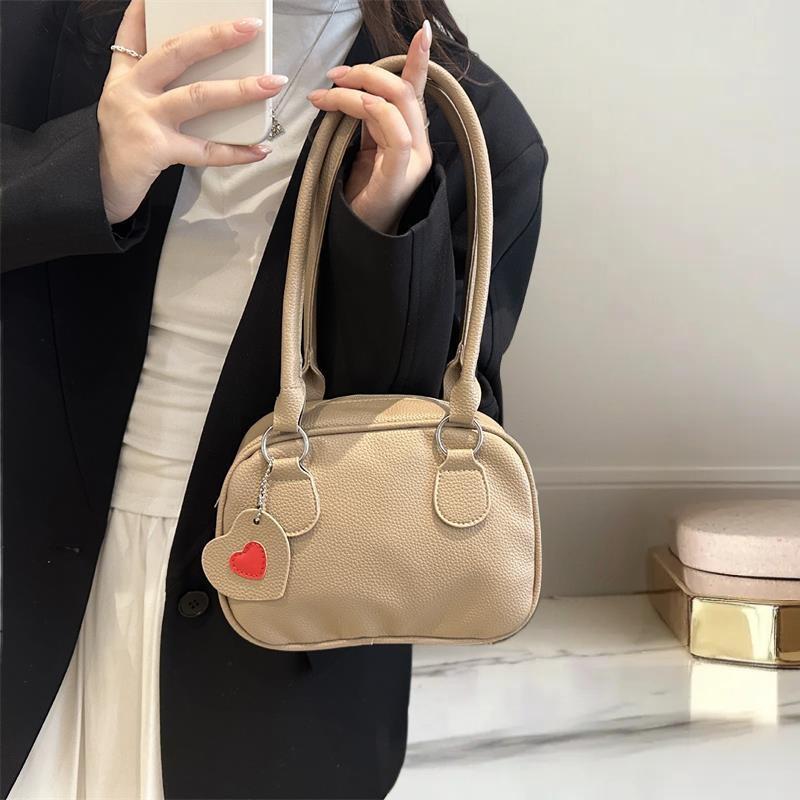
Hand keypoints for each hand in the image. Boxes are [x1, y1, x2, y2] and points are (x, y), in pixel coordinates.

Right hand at [98, 0, 286, 224]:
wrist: (99, 189)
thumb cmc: (122, 147)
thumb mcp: (125, 106)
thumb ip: (151, 85)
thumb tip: (200, 76)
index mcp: (124, 77)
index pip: (133, 35)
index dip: (146, 11)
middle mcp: (130, 91)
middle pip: (176, 53)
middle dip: (216, 37)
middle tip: (250, 27)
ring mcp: (142, 118)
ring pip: (197, 96)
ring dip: (239, 89)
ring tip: (272, 83)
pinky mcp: (156, 149)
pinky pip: (205, 150)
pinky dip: (236, 151)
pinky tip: (262, 148)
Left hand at [307, 20, 433, 234]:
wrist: (361, 239)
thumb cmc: (360, 199)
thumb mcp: (363, 152)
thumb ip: (366, 124)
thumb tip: (353, 92)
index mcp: (411, 138)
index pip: (415, 92)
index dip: (417, 62)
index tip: (421, 32)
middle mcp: (419, 146)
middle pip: (404, 92)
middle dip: (369, 73)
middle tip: (334, 75)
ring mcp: (413, 161)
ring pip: (396, 105)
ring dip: (358, 90)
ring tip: (325, 95)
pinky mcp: (400, 175)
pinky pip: (395, 133)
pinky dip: (370, 111)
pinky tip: (346, 107)